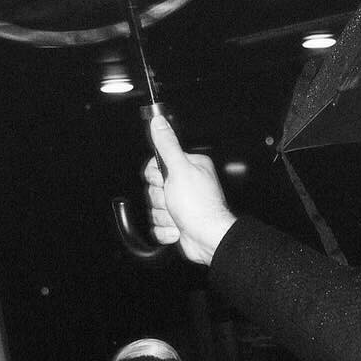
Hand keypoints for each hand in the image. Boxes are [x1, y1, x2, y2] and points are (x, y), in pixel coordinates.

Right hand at [143, 113, 236, 265]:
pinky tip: (178, 228)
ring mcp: (181, 205)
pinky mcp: (177, 223)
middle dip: (160, 200)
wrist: (207, 239)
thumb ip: (167, 144)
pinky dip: (166, 230)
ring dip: (164, 216)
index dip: (155, 177)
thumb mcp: (180, 169)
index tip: (164, 181)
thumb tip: (158, 121)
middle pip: (153, 189)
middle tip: (174, 201)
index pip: (156, 166)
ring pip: (155, 209)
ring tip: (179, 216)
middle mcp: (185, 185)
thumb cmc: (199, 206)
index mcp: (188, 167)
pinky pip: (158, 226)